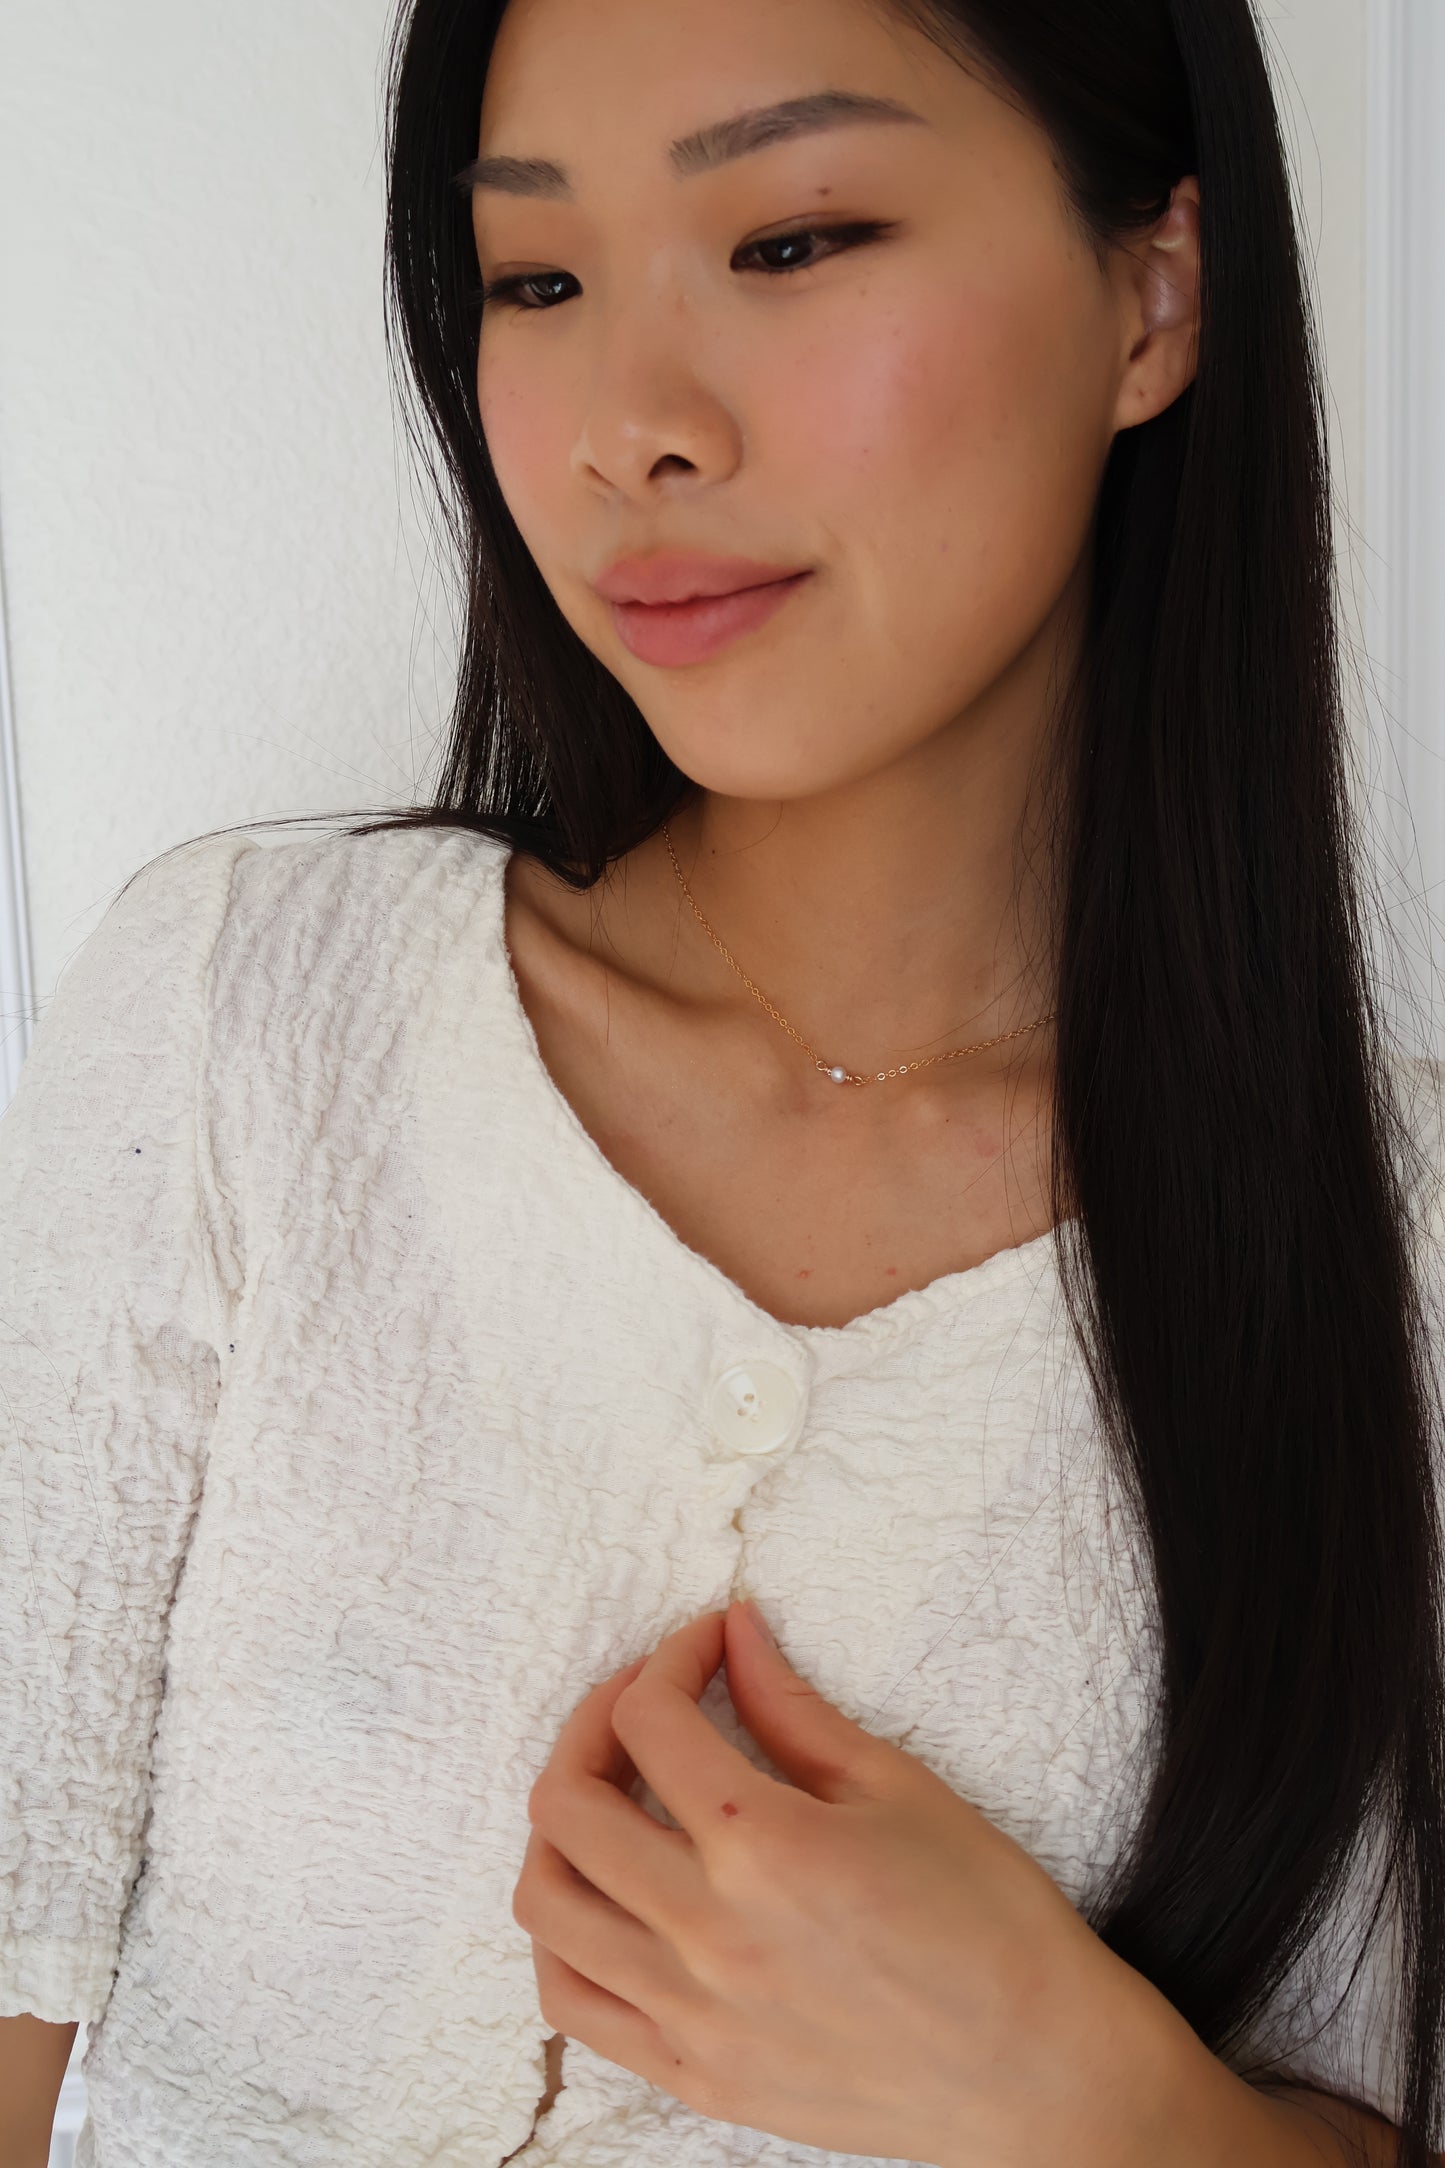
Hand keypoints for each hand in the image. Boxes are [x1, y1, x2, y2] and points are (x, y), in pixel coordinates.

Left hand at [512, 1602, 1188, 2166]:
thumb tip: (736, 1632)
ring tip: (613, 1793)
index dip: (674, 1655)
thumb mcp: (897, 1787)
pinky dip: (565, 1934)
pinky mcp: (693, 2076)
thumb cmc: (989, 1921)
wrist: (1037, 2074)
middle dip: (594, 1721)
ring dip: (561, 1826)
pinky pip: (572, 2001)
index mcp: (765, 1847)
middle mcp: (707, 1933)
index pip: (652, 1719)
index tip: (711, 1642)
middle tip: (648, 1699)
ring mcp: (690, 2015)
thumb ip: (793, 1707)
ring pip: (546, 1902)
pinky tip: (608, 1894)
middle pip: (567, 1802)